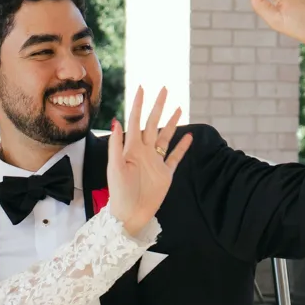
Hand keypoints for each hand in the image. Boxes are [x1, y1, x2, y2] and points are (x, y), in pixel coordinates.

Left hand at [106, 86, 190, 235]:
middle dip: (158, 107)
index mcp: (130, 149)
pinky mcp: (165, 174)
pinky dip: (182, 147)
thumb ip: (117, 145)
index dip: (138, 105)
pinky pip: (175, 157)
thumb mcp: (115, 167)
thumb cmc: (119, 193)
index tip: (142, 88)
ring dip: (172, 123)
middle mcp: (144, 152)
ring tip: (178, 108)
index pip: (135, 121)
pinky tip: (189, 136)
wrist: (129, 215)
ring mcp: (155, 162)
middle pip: (152, 124)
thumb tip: (117, 120)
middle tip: (164, 89)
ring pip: (165, 137)